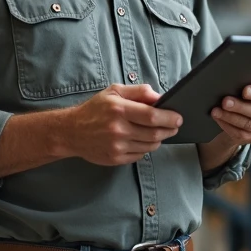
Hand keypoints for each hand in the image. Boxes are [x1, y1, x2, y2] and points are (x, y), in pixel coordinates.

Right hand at [65, 84, 181, 165]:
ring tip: (158, 132)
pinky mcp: (115, 159)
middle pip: (155, 133)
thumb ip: (138, 91)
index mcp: (119, 110)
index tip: (178, 117)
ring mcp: (117, 146)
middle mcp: (118, 129)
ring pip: (150, 146)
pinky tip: (141, 140)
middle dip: (169, 130)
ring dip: (158, 139)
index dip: (169, 118)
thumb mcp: (114, 91)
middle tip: (174, 126)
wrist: (71, 131)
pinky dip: (145, 148)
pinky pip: (140, 155)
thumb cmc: (95, 109)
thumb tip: (159, 97)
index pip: (152, 116)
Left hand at [209, 85, 250, 144]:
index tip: (245, 91)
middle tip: (225, 101)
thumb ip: (247, 83)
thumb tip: (234, 80)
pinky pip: (240, 133)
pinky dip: (227, 125)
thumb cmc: (245, 92)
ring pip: (248, 124)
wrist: (240, 111)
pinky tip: (218, 118)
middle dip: (240, 106)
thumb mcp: (249, 86)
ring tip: (216, 110)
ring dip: (230, 117)